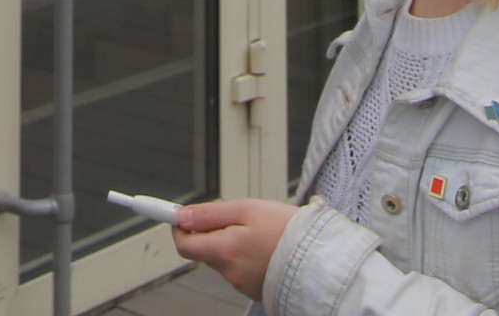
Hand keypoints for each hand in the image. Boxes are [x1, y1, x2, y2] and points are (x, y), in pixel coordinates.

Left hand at [170, 197, 293, 299]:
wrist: (323, 258)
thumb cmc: (289, 231)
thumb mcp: (248, 209)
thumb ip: (211, 213)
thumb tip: (182, 217)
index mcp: (224, 251)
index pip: (184, 244)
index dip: (178, 227)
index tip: (176, 214)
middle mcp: (230, 272)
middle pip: (205, 250)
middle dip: (212, 231)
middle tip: (234, 216)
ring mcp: (242, 284)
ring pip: (224, 258)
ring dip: (231, 243)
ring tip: (259, 230)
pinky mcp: (255, 289)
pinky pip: (240, 269)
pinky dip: (246, 256)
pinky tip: (266, 246)